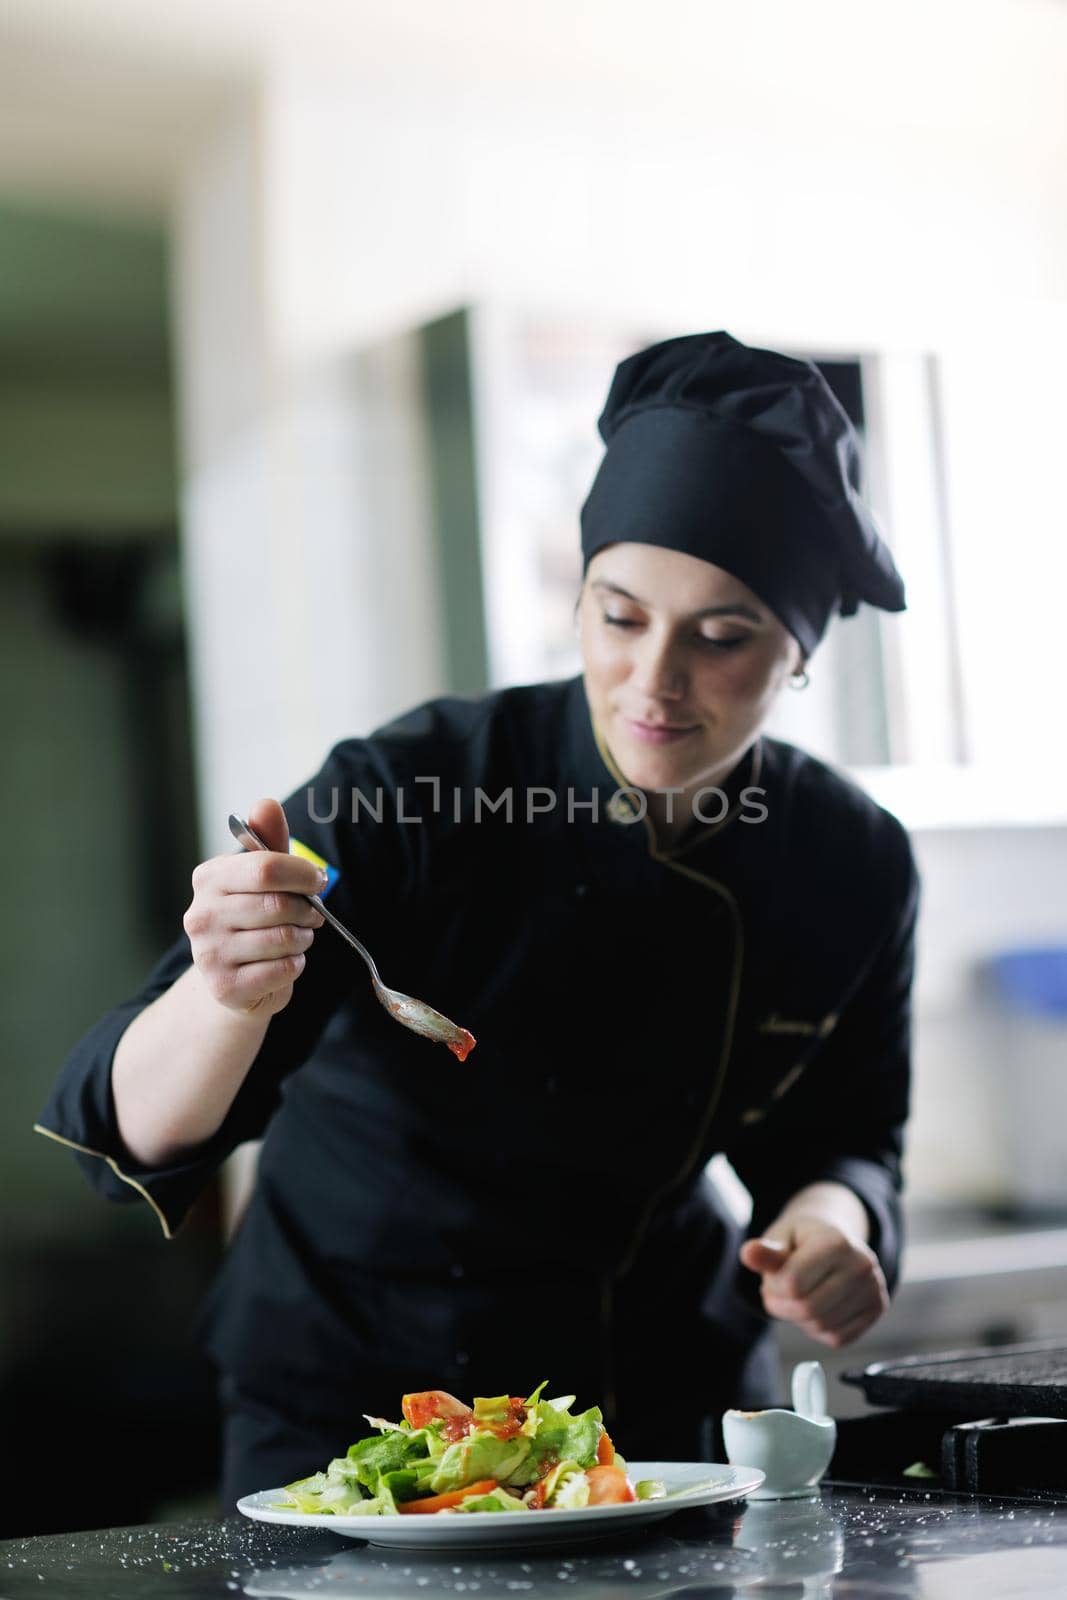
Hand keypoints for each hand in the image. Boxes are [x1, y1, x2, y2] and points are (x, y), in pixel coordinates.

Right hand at [183, 797, 325, 1017]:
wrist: (234, 978)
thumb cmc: (253, 918)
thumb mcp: (261, 876)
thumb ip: (268, 840)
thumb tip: (265, 804)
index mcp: (208, 878)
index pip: (266, 868)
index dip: (303, 874)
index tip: (318, 881)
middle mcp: (200, 915)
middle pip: (279, 905)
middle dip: (307, 910)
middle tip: (309, 915)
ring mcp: (208, 954)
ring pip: (284, 939)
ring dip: (302, 939)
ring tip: (295, 938)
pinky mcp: (224, 987)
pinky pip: (284, 969)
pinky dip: (295, 965)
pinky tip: (282, 962)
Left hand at [738, 1216, 888, 1347]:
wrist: (837, 1241)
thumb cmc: (802, 1240)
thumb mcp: (781, 1237)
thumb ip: (766, 1252)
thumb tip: (748, 1253)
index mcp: (836, 1241)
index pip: (793, 1284)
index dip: (773, 1288)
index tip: (772, 1278)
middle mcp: (861, 1264)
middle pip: (808, 1309)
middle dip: (783, 1307)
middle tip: (779, 1293)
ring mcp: (874, 1287)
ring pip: (821, 1327)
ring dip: (799, 1319)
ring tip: (798, 1296)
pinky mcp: (877, 1308)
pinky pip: (838, 1338)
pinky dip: (819, 1329)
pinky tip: (818, 1306)